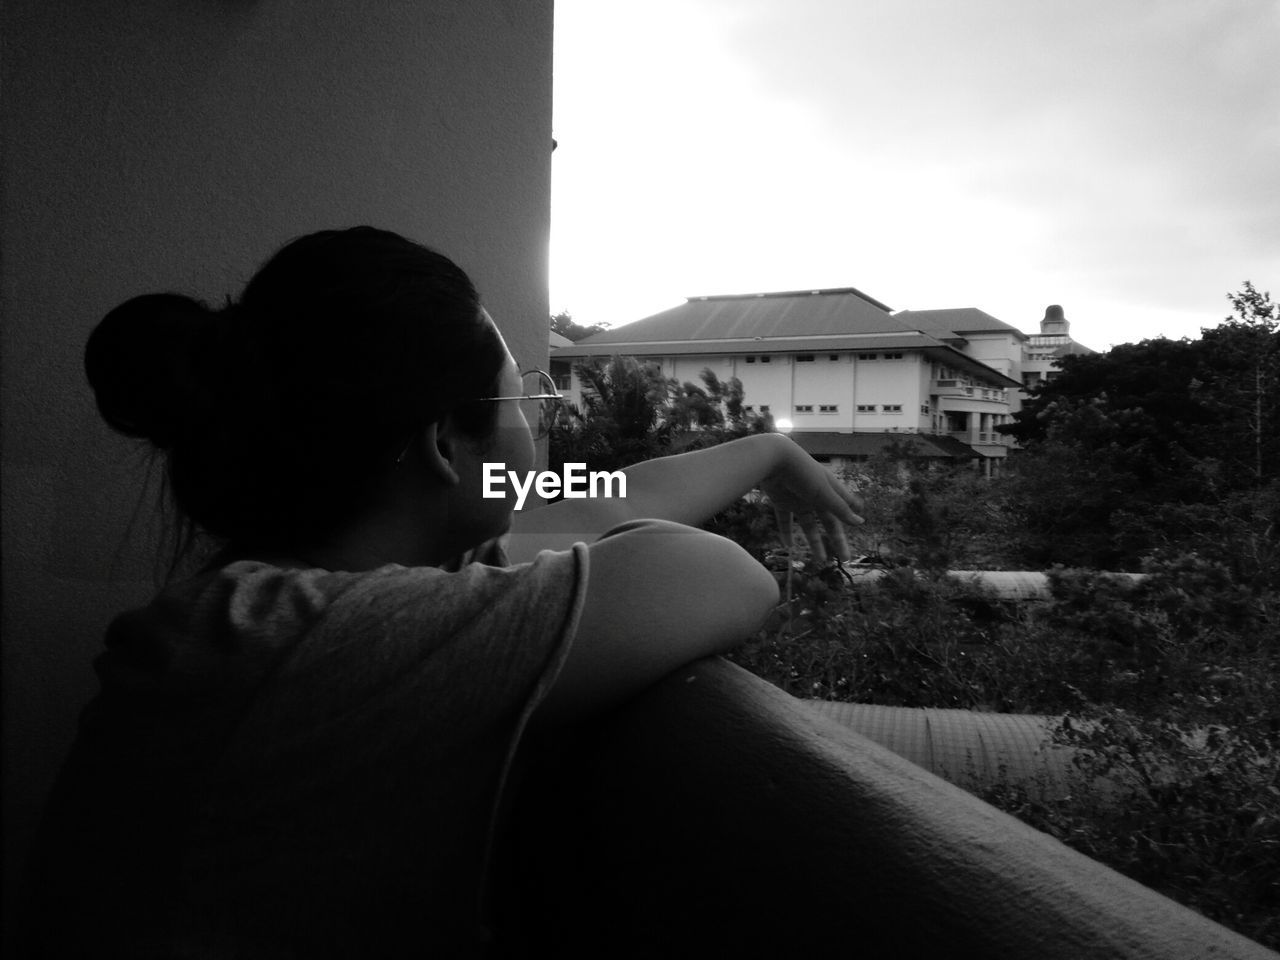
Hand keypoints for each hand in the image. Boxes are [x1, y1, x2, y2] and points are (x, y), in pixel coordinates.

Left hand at [758, 438, 864, 563]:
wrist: (773, 458)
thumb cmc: (803, 473)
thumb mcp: (824, 493)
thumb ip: (840, 509)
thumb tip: (860, 522)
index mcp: (829, 489)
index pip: (844, 505)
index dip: (852, 514)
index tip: (860, 523)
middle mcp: (815, 495)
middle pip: (829, 521)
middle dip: (837, 539)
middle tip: (845, 558)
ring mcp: (798, 498)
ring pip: (808, 525)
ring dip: (814, 542)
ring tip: (820, 561)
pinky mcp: (781, 500)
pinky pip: (785, 520)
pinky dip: (786, 533)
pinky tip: (788, 547)